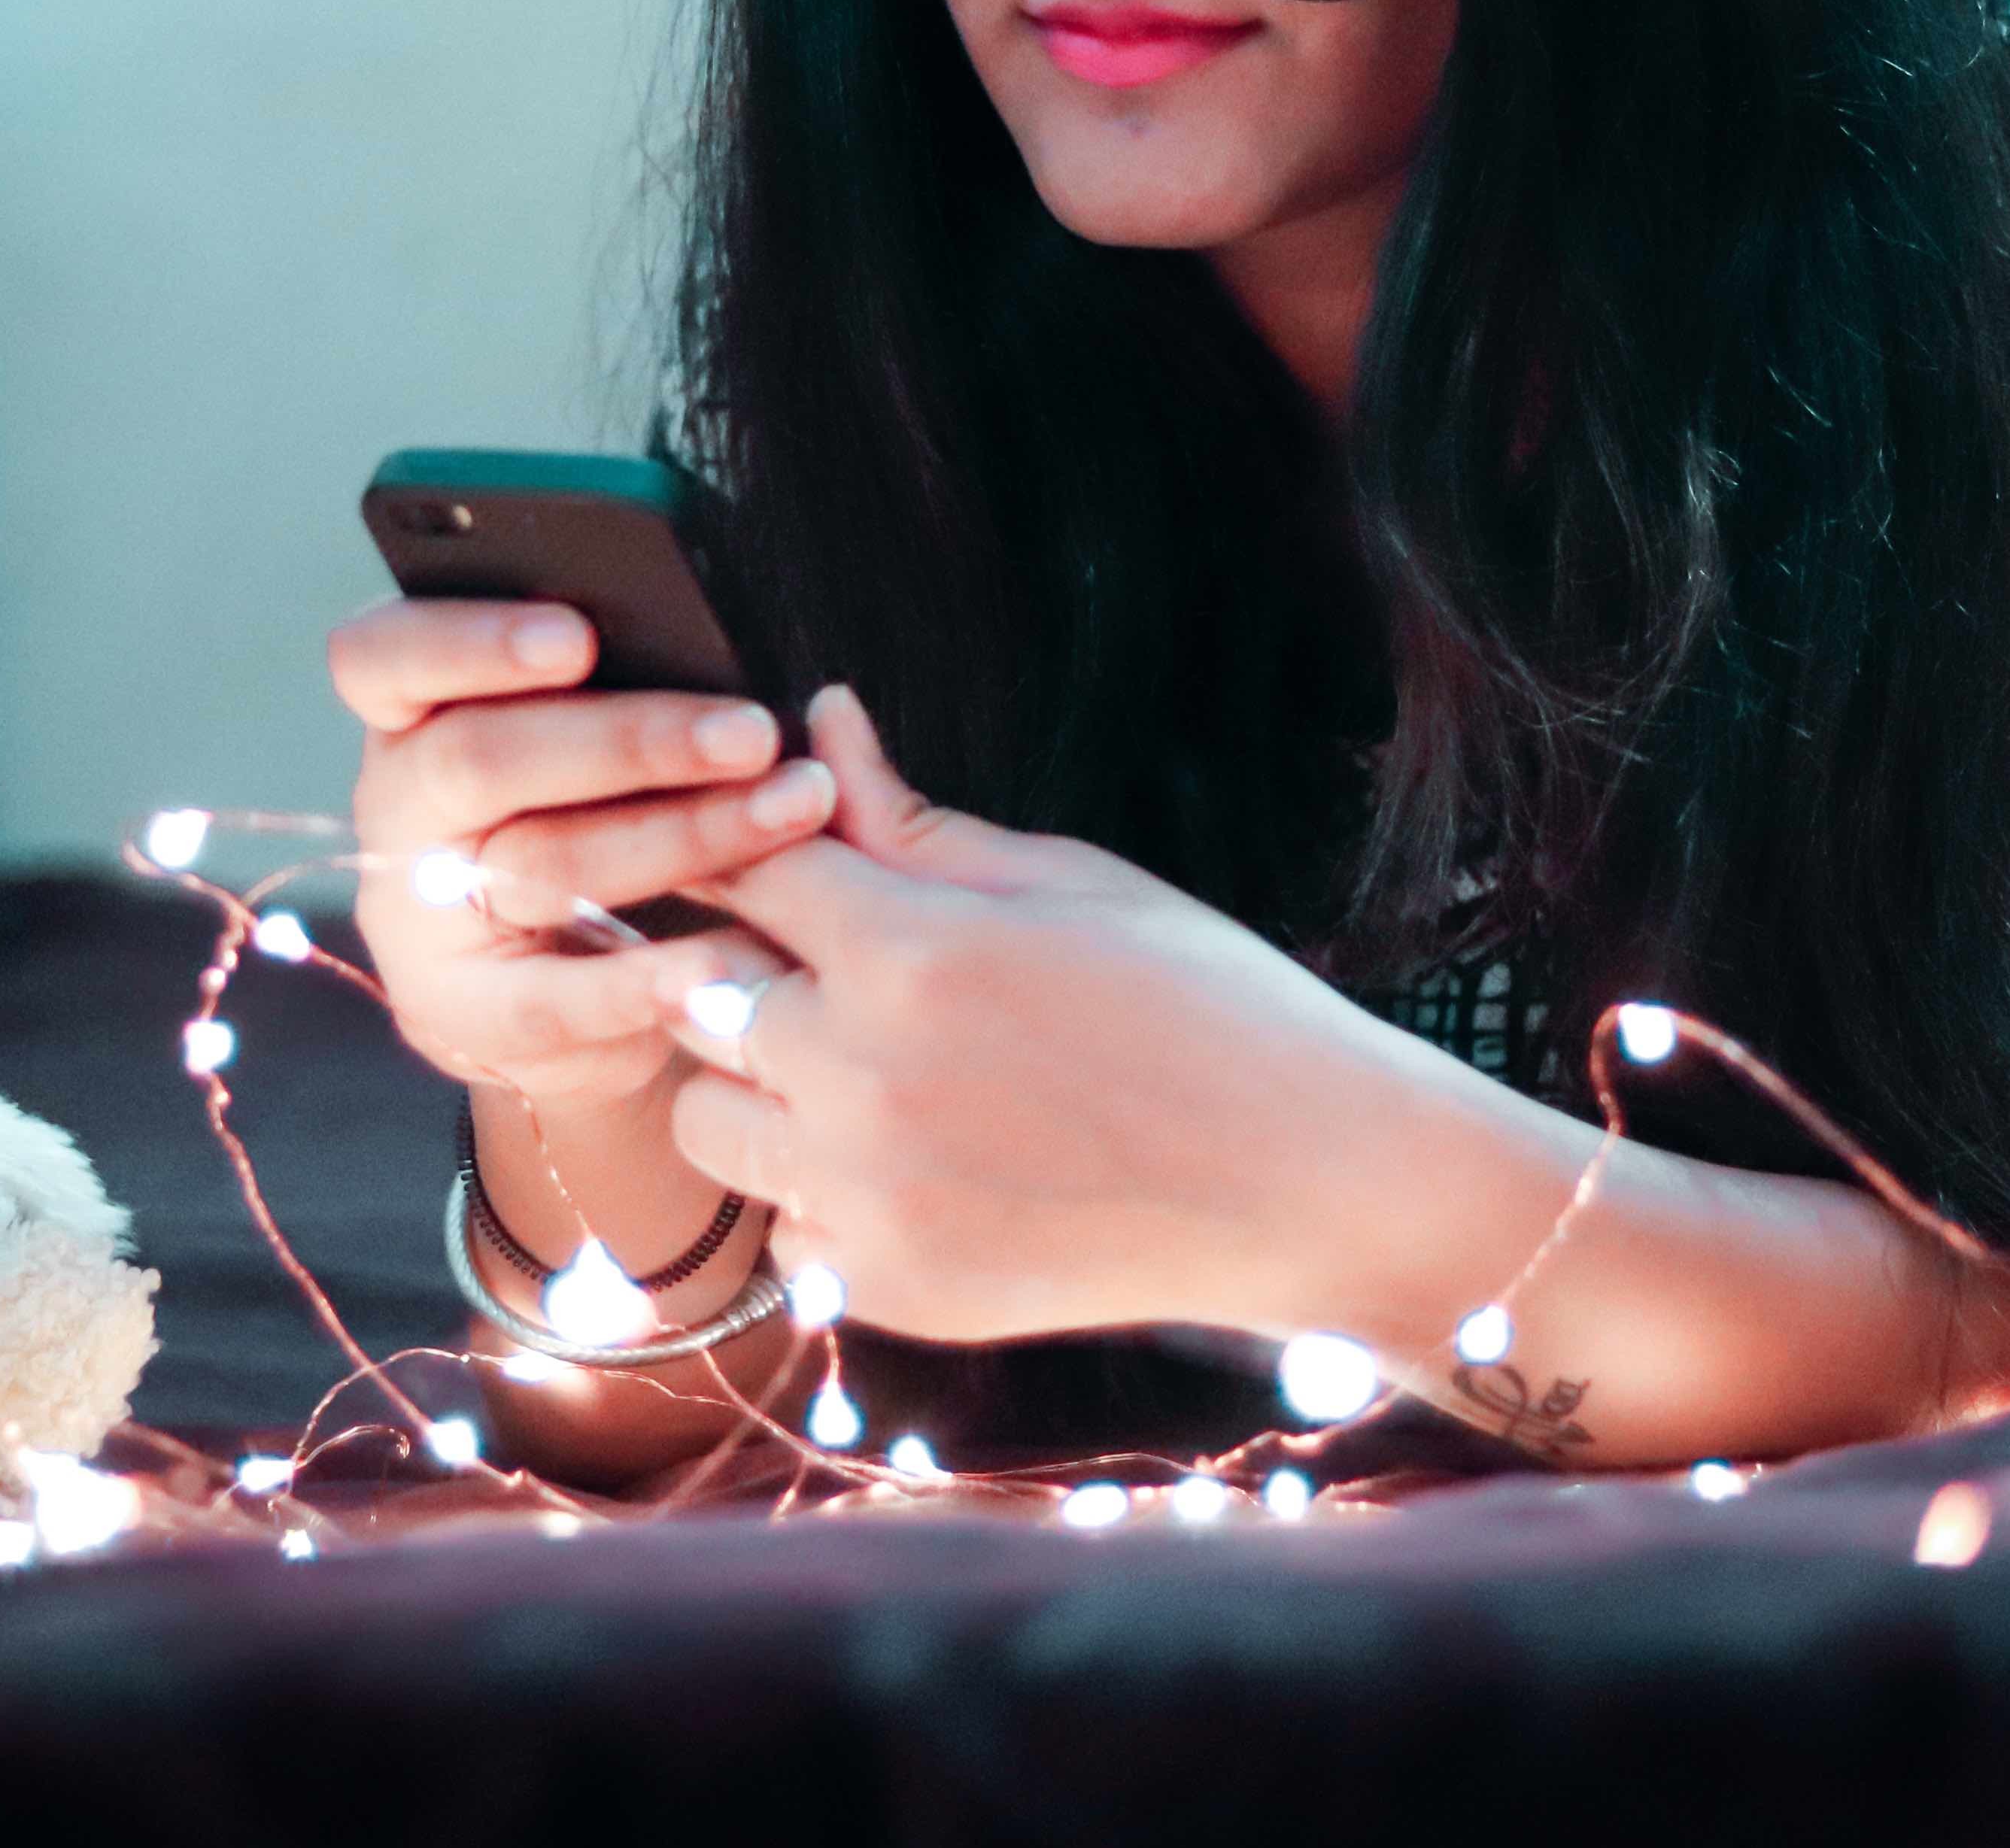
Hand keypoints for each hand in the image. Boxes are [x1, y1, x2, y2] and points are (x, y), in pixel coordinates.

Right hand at [333, 598, 828, 1115]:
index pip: (383, 656)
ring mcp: (418, 916)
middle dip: (630, 739)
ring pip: (539, 864)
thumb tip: (829, 703)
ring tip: (790, 811)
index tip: (576, 635)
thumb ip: (689, 708)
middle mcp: (399, 806)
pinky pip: (547, 999)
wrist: (564, 997)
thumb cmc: (598, 821)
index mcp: (413, 711)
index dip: (472, 641)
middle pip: (482, 757)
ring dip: (680, 836)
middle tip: (753, 733)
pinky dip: (637, 982)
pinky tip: (718, 965)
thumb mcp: (619, 748)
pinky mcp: (462, 1015)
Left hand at [654, 688, 1438, 1342]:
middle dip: (753, 970)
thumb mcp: (1067, 880)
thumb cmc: (1207, 1002)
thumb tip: (822, 720)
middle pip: (701, 996)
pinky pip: (784, 1233)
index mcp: (909, 950)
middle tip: (841, 973)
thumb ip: (913, 822)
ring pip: (710, 1124)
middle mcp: (861, 1076)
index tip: (783, 861)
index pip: (748, 871)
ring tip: (863, 1075)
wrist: (1309, 1179)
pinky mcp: (891, 1289)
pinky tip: (917, 1169)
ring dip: (760, 1089)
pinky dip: (821, 1200)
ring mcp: (867, 1197)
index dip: (757, 852)